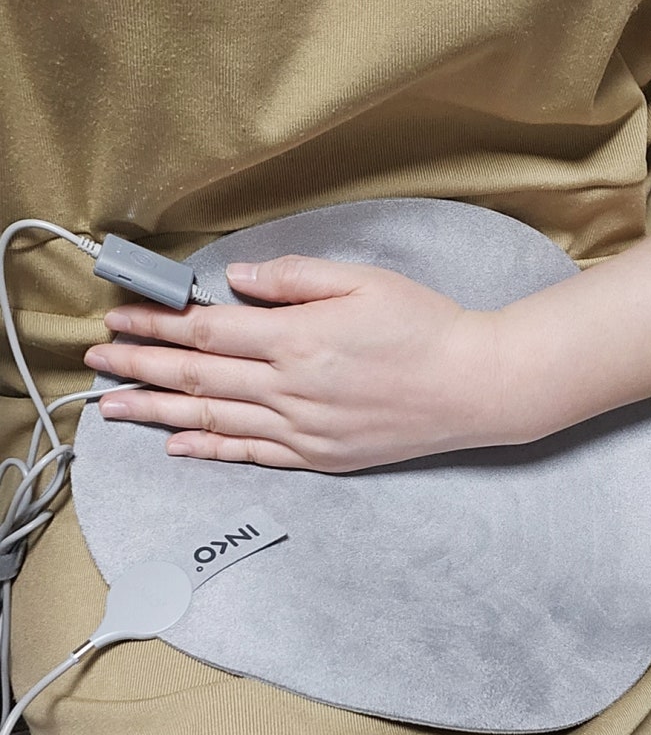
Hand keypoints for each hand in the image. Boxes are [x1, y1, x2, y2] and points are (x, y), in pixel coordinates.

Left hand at [84, 255, 503, 471]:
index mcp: (298, 337)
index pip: (207, 331)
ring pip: (212, 419)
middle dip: (139, 367)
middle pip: (197, 378)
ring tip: (111, 409)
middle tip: (95, 363)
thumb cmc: (423, 326)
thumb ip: (293, 278)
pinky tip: (175, 446)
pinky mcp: (317, 456)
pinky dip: (208, 450)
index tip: (119, 320)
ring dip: (156, 413)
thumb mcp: (362, 280)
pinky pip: (249, 454)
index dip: (157, 326)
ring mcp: (302, 429)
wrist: (472, 387)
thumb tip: (234, 281)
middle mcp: (291, 387)